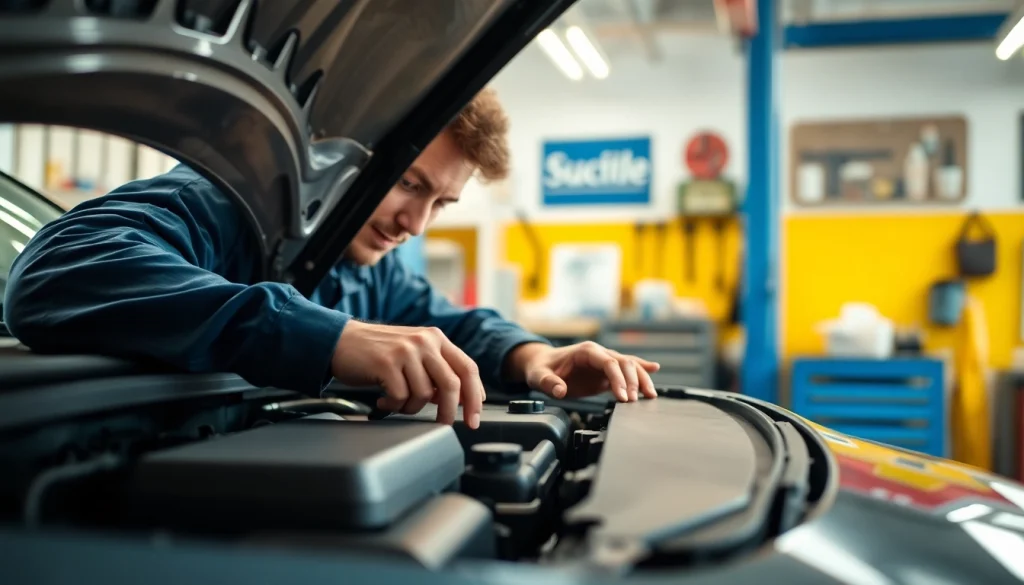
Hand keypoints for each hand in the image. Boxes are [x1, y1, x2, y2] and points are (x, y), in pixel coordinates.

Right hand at [332, 320, 483, 428]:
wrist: (341, 340)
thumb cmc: (378, 352)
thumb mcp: (413, 354)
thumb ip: (436, 371)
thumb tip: (456, 399)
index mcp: (436, 338)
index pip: (468, 368)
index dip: (475, 396)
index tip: (474, 418)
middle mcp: (424, 341)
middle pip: (452, 384)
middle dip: (451, 412)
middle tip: (444, 425)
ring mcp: (406, 351)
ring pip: (425, 395)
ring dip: (412, 407)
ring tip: (396, 402)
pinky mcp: (387, 363)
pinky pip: (401, 397)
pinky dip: (393, 406)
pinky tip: (383, 400)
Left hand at [506, 341, 659, 401]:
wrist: (541, 364)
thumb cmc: (541, 368)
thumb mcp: (539, 376)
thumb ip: (549, 383)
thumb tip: (560, 390)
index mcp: (586, 352)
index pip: (609, 363)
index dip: (618, 379)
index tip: (623, 397)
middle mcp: (599, 354)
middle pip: (624, 363)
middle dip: (633, 381)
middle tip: (635, 402)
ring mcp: (604, 362)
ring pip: (629, 365)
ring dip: (641, 378)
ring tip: (651, 395)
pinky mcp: (605, 372)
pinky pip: (626, 370)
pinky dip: (640, 370)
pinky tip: (655, 369)